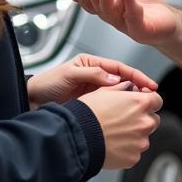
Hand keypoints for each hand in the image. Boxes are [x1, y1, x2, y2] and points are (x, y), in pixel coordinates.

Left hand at [27, 54, 157, 108]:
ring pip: (118, 96)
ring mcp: (94, 93)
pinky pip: (109, 107)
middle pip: (123, 81)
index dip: (137, 76)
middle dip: (139, 89)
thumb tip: (114, 79)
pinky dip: (119, 111)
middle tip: (151, 98)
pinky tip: (125, 117)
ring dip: (130, 101)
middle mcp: (95, 77)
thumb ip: (92, 74)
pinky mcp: (91, 107)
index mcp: (92, 64)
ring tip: (141, 109)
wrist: (30, 101)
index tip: (149, 85)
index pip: (120, 68)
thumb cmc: (46, 84)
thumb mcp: (69, 74)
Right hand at [79, 85, 163, 169]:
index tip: (141, 104)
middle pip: (153, 120)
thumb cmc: (88, 114)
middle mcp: (145, 122)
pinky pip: (135, 152)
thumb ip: (123, 88)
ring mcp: (141, 142)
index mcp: (141, 103)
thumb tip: (130, 88)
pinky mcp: (134, 157)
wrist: (77, 137)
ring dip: (134, 135)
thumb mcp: (105, 91)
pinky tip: (112, 144)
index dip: (148, 101)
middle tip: (124, 120)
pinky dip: (127, 149)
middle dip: (142, 119)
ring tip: (115, 134)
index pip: (157, 100)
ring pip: (144, 137)